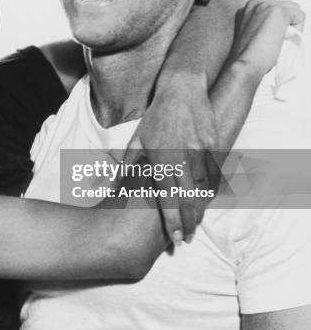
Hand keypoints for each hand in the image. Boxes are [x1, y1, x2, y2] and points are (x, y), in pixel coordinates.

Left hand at [130, 75, 220, 244]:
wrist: (181, 90)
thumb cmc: (155, 116)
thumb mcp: (137, 138)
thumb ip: (129, 163)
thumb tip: (117, 184)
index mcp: (158, 158)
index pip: (166, 197)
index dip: (171, 221)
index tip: (174, 238)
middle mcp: (179, 157)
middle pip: (187, 199)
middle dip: (188, 223)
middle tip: (187, 239)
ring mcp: (198, 152)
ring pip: (201, 189)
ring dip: (199, 210)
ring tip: (195, 224)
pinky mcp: (212, 145)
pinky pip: (213, 174)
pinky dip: (210, 190)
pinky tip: (206, 201)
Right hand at [229, 0, 304, 74]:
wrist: (245, 63)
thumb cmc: (247, 55)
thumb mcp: (251, 32)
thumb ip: (261, 21)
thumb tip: (278, 22)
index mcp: (248, 8)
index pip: (274, 4)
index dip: (277, 20)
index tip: (269, 33)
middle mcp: (256, 3)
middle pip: (286, 3)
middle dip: (286, 19)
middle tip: (274, 37)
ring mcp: (267, 5)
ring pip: (294, 8)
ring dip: (292, 23)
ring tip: (277, 37)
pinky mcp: (279, 11)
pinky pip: (300, 16)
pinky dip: (298, 29)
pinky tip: (282, 38)